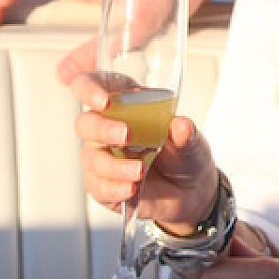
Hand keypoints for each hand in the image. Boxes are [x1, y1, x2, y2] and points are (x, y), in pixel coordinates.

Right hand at [72, 71, 218, 231]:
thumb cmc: (185, 154)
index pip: (100, 86)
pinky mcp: (102, 184)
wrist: (191, 191)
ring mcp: (103, 157)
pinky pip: (97, 186)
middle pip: (86, 123)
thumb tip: (182, 125)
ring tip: (139, 171)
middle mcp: (109, 128)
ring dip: (114, 165)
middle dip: (103, 129)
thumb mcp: (192, 142)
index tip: (103, 100)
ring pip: (91, 158)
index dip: (91, 89)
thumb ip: (186, 134)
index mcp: (129, 104)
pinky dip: (113, 188)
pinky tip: (131, 189)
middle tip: (126, 135)